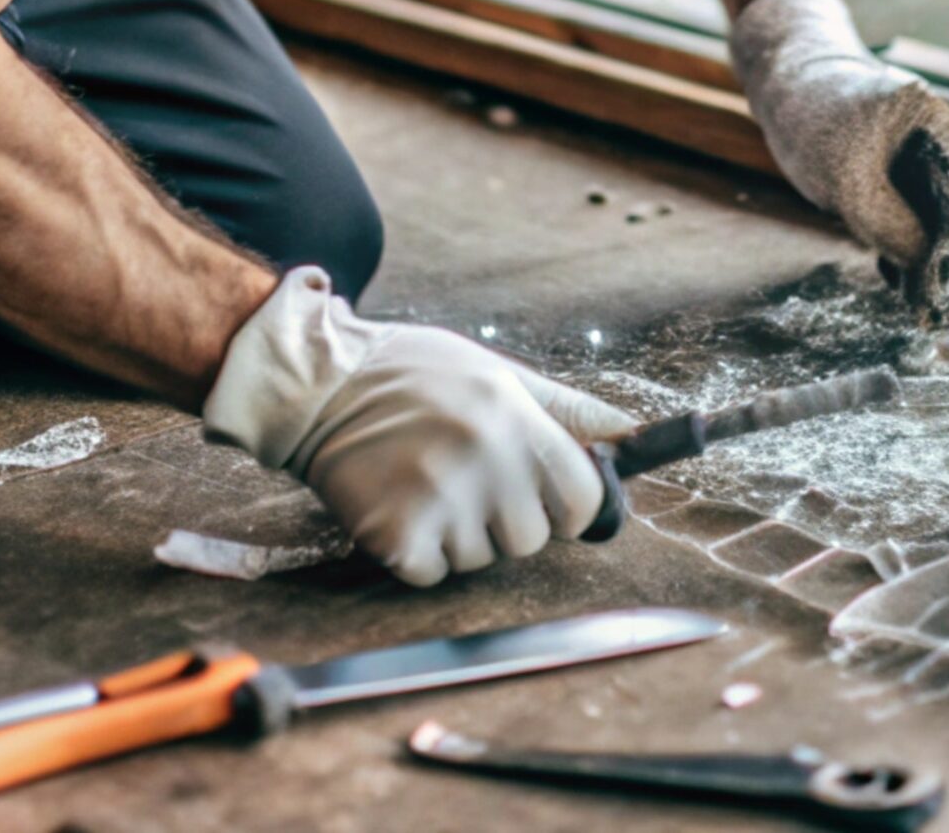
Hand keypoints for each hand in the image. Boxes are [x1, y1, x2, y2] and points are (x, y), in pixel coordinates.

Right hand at [202, 269, 635, 585]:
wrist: (318, 385)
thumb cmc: (413, 374)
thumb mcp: (498, 373)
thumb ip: (565, 409)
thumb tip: (630, 434)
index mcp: (515, 417)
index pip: (582, 499)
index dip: (567, 507)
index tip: (544, 501)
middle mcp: (486, 458)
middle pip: (532, 538)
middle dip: (506, 523)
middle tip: (465, 483)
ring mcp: (441, 498)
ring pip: (480, 560)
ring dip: (458, 538)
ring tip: (424, 485)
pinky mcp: (396, 533)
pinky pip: (432, 574)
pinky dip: (416, 554)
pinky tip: (397, 507)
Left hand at [731, 0, 948, 324]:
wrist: (788, 86)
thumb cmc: (812, 118)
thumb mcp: (846, 179)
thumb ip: (891, 225)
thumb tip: (929, 273)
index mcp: (941, 130)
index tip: (940, 301)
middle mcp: (947, 149)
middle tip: (939, 317)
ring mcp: (930, 165)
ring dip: (941, 270)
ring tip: (923, 310)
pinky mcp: (908, 181)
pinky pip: (925, 224)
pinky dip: (916, 255)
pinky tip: (896, 279)